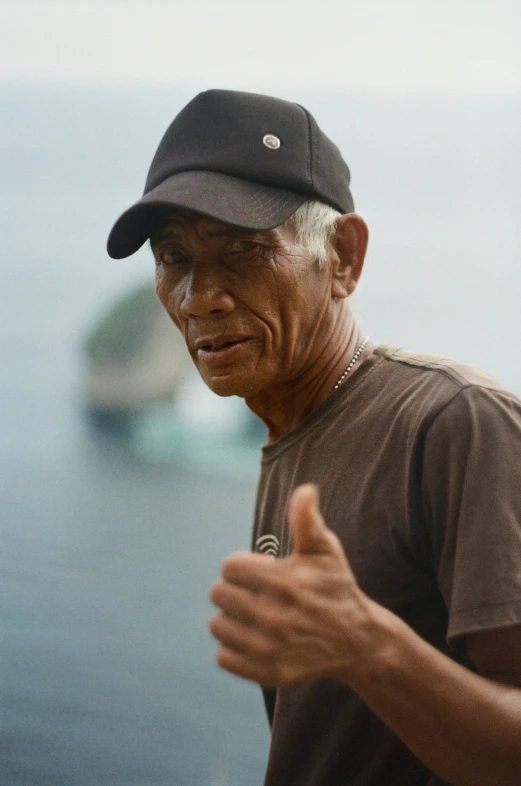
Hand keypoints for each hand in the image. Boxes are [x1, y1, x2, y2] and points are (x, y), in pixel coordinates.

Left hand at [209, 483, 384, 686]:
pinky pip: (223, 657)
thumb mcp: (325, 550)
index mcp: (285, 581)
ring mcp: (271, 648)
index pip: (229, 567)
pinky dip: (233, 647)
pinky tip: (254, 638)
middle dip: (234, 590)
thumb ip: (307, 519)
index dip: (242, 566)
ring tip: (254, 615)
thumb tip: (305, 489)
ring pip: (217, 626)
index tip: (260, 571)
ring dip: (231, 619)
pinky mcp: (268, 673)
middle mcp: (276, 616)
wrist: (356, 641)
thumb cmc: (335, 587)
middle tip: (257, 594)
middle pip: (219, 595)